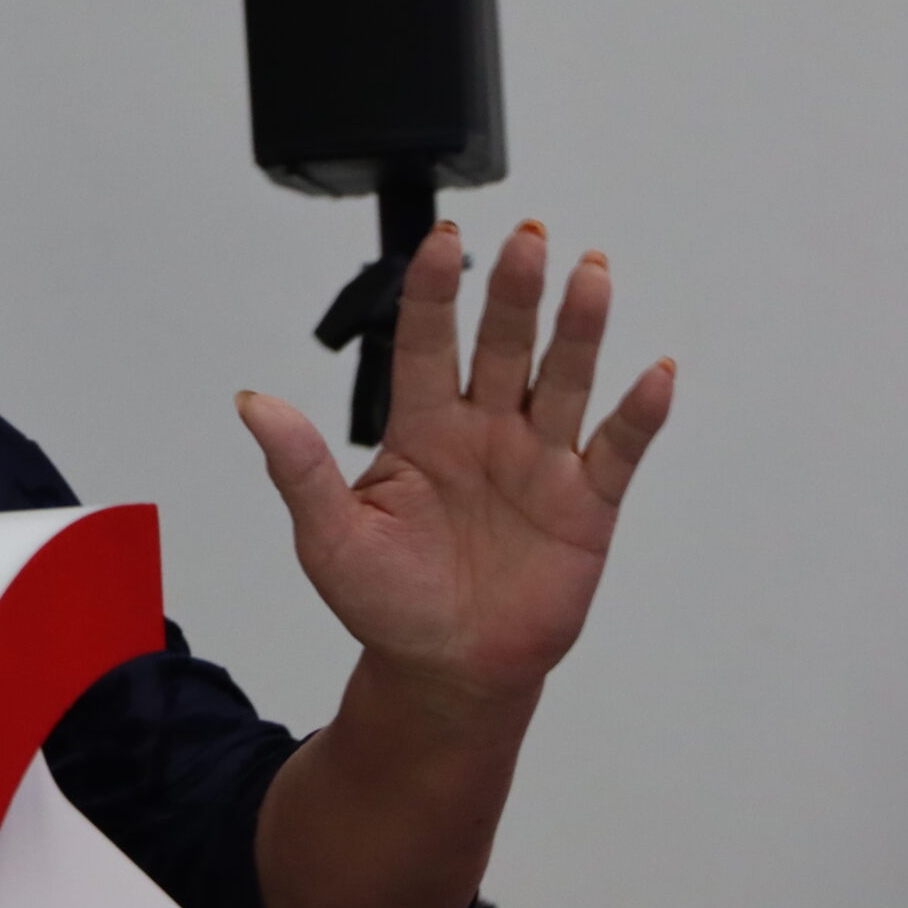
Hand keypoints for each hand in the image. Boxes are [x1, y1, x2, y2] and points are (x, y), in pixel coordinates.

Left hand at [237, 220, 674, 702]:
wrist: (446, 671)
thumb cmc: (385, 601)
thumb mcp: (329, 536)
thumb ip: (300, 466)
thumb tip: (251, 403)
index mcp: (421, 429)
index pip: (428, 343)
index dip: (436, 292)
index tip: (444, 240)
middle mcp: (484, 431)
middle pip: (504, 346)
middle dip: (515, 291)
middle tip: (530, 236)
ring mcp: (538, 463)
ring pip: (563, 380)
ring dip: (579, 329)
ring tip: (591, 273)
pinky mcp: (585, 505)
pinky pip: (616, 450)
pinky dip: (639, 414)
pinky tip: (656, 374)